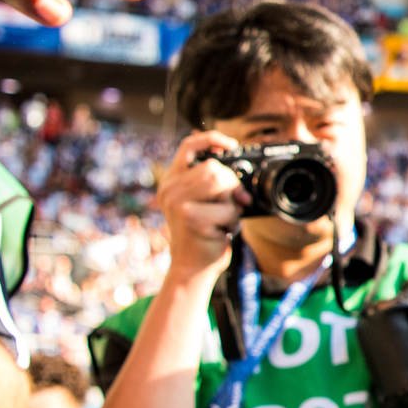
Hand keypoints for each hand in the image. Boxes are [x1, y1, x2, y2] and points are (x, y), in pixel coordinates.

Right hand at [157, 132, 244, 282]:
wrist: (192, 268)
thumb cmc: (203, 234)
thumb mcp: (204, 203)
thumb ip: (212, 183)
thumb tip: (238, 169)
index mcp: (172, 181)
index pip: (189, 146)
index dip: (212, 139)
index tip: (231, 145)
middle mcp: (170, 189)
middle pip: (214, 167)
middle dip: (232, 185)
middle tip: (234, 203)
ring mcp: (177, 203)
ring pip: (221, 183)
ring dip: (232, 204)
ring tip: (224, 217)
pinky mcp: (190, 218)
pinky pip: (228, 209)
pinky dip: (233, 221)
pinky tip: (222, 231)